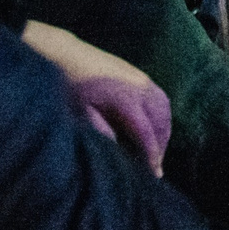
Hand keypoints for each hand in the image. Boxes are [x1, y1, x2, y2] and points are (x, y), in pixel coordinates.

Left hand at [23, 21, 170, 175]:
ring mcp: (142, 78)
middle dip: (161, 145)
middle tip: (155, 167)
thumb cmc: (68, 87)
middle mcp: (140, 87)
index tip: (153, 175)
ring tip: (156, 149)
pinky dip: (161, 116)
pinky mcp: (139, 73)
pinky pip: (160, 98)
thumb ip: (101, 132)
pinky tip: (152, 127)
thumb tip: (119, 151)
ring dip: (164, 130)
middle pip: (161, 122)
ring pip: (164, 109)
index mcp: (126, 99)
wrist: (64, 54)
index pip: (146, 133)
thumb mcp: (79, 114)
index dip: (152, 155)